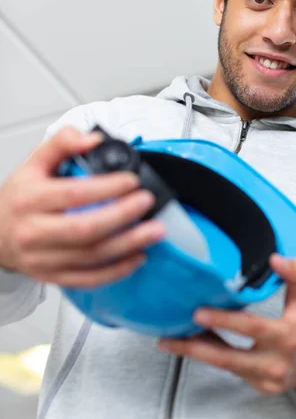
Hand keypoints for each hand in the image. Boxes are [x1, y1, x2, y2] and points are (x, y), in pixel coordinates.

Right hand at [0, 126, 164, 286]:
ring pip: (91, 256)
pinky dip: (116, 271)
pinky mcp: (52, 277)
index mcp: (29, 199)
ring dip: (127, 245)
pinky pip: (88, 279)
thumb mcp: (33, 163)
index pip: (72, 194)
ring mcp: (43, 259)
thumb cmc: (18, 198)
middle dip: (122, 217)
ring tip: (154, 231)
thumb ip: (61, 143)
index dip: (106, 188)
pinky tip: (137, 257)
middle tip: (147, 203)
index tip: (132, 181)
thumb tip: (94, 139)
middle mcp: (34, 232)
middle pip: (84, 228)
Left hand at [158, 254, 295, 393]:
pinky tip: (193, 343)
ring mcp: (266, 379)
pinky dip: (211, 357)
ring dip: (197, 353)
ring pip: (225, 367)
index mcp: (286, 337)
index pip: (251, 328)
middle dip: (195, 349)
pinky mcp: (260, 387)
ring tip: (169, 340)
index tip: (197, 312)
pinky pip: (231, 371)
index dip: (224, 321)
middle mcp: (275, 363)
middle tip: (166, 339)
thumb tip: (274, 257)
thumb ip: (294, 274)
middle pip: (228, 359)